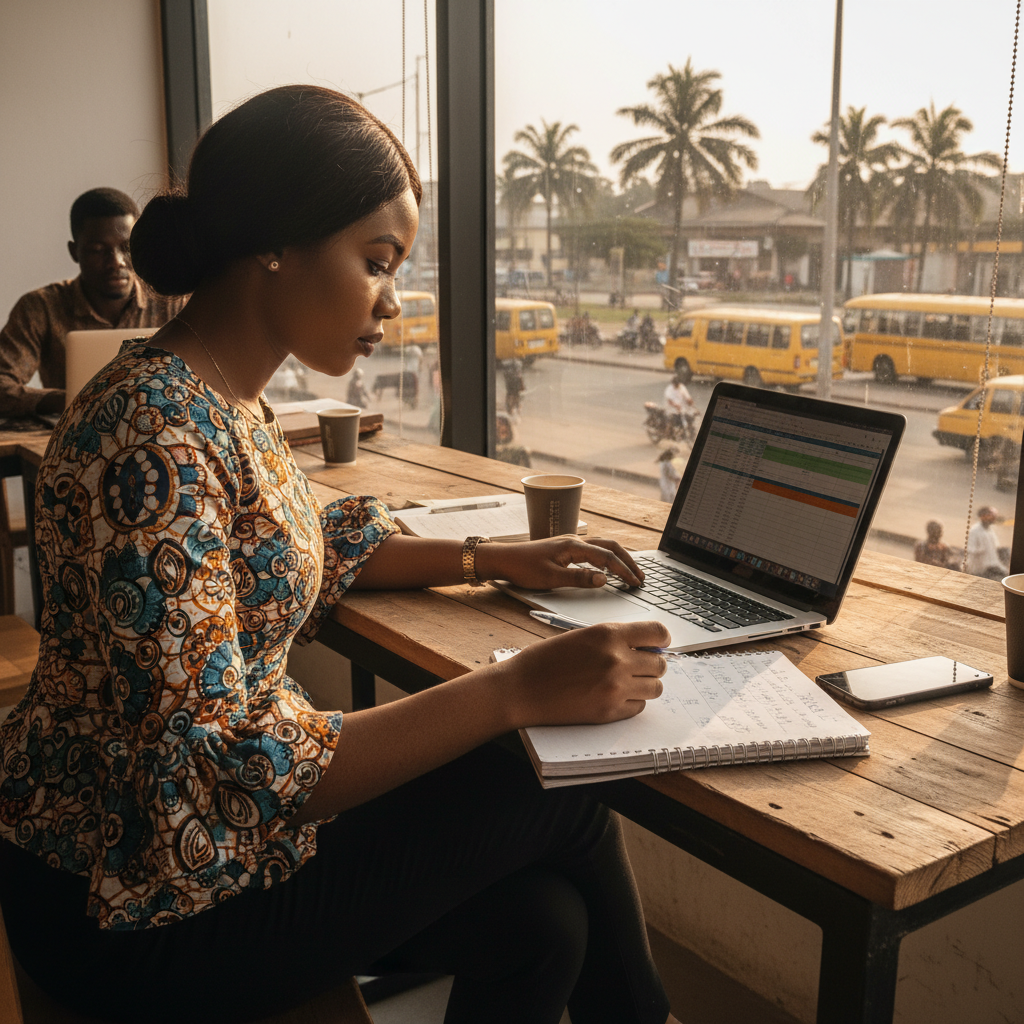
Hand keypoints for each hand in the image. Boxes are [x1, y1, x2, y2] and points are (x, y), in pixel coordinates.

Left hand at [477, 536, 643, 589]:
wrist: (502, 559)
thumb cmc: (522, 569)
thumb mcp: (551, 579)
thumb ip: (579, 579)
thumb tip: (604, 580)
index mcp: (573, 546)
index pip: (607, 557)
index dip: (624, 570)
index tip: (636, 582)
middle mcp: (574, 540)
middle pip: (610, 546)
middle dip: (628, 561)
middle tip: (641, 576)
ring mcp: (570, 543)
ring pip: (603, 546)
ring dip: (619, 557)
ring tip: (631, 571)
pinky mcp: (565, 548)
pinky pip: (593, 549)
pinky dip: (607, 556)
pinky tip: (609, 567)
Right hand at [494, 620, 670, 726]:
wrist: (521, 688)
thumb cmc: (545, 660)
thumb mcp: (582, 636)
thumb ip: (614, 639)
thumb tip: (645, 647)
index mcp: (608, 634)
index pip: (657, 632)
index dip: (661, 639)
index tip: (658, 644)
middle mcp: (617, 659)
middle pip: (660, 664)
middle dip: (651, 665)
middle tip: (636, 666)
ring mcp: (615, 687)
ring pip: (655, 688)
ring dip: (644, 685)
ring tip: (624, 683)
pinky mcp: (610, 711)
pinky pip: (639, 707)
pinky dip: (631, 702)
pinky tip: (612, 696)